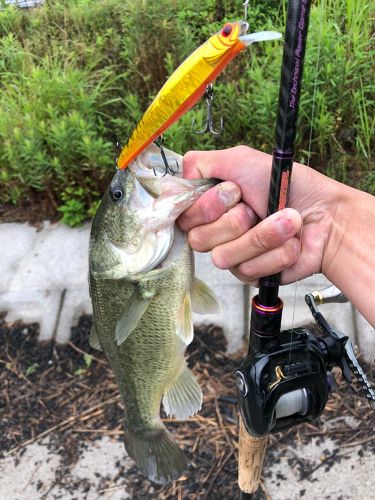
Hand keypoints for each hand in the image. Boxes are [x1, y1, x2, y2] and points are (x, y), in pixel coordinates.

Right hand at [178, 146, 344, 285]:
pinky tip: (290, 243)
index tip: (232, 192)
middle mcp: (215, 230)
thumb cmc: (289, 185)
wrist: (326, 215)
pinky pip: (248, 270)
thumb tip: (176, 176)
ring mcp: (232, 254)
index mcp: (208, 204)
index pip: (180, 215)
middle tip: (255, 206)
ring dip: (261, 235)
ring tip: (285, 221)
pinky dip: (275, 252)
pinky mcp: (250, 274)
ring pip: (223, 256)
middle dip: (235, 219)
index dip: (204, 207)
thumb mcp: (241, 160)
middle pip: (198, 238)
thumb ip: (201, 162)